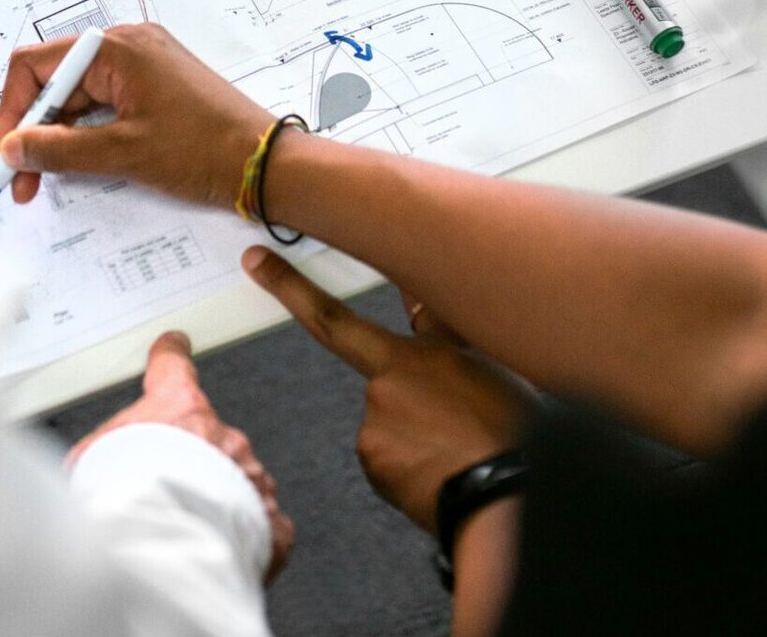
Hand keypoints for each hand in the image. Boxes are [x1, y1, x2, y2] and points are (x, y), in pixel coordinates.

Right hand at [0, 23, 270, 209]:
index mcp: (117, 48)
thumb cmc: (203, 151)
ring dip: (57, 135)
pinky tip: (78, 163)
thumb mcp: (122, 153)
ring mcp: (143, 63)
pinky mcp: (155, 84)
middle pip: (55, 80)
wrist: (264, 162)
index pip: (36, 65)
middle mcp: (127, 45)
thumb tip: (11, 148)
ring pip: (78, 95)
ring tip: (46, 180)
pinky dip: (85, 132)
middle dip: (32, 130)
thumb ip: (59, 149)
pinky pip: (103, 101)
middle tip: (22, 181)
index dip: (12, 111)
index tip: (3, 155)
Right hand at [70, 330, 294, 581]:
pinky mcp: (268, 519)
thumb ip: (93, 456)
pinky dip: (250, 534)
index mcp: (180, 409)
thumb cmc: (129, 498)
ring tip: (192, 526)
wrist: (164, 544)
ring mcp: (250, 475)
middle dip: (193, 459)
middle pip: (208, 436)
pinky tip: (227, 545)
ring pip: (239, 479)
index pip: (174, 367)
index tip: (173, 346)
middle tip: (169, 488)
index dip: (171, 354)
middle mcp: (222, 436)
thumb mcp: (90, 462)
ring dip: (221, 498)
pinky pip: (265, 522)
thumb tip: (78, 468)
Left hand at [244, 247, 532, 531]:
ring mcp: (374, 426)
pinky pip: (385, 458)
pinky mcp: (372, 464)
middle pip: (381, 381)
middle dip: (401, 388)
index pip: (334, 315)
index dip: (290, 287)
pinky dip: (409, 464)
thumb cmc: (510, 433)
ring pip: (386, 422)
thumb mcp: (486, 365)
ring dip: (414, 434)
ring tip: (457, 449)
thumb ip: (441, 333)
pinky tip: (442, 471)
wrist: (508, 500)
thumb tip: (421, 304)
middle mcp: (384, 386)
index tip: (255, 265)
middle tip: (450, 417)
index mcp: (412, 355)